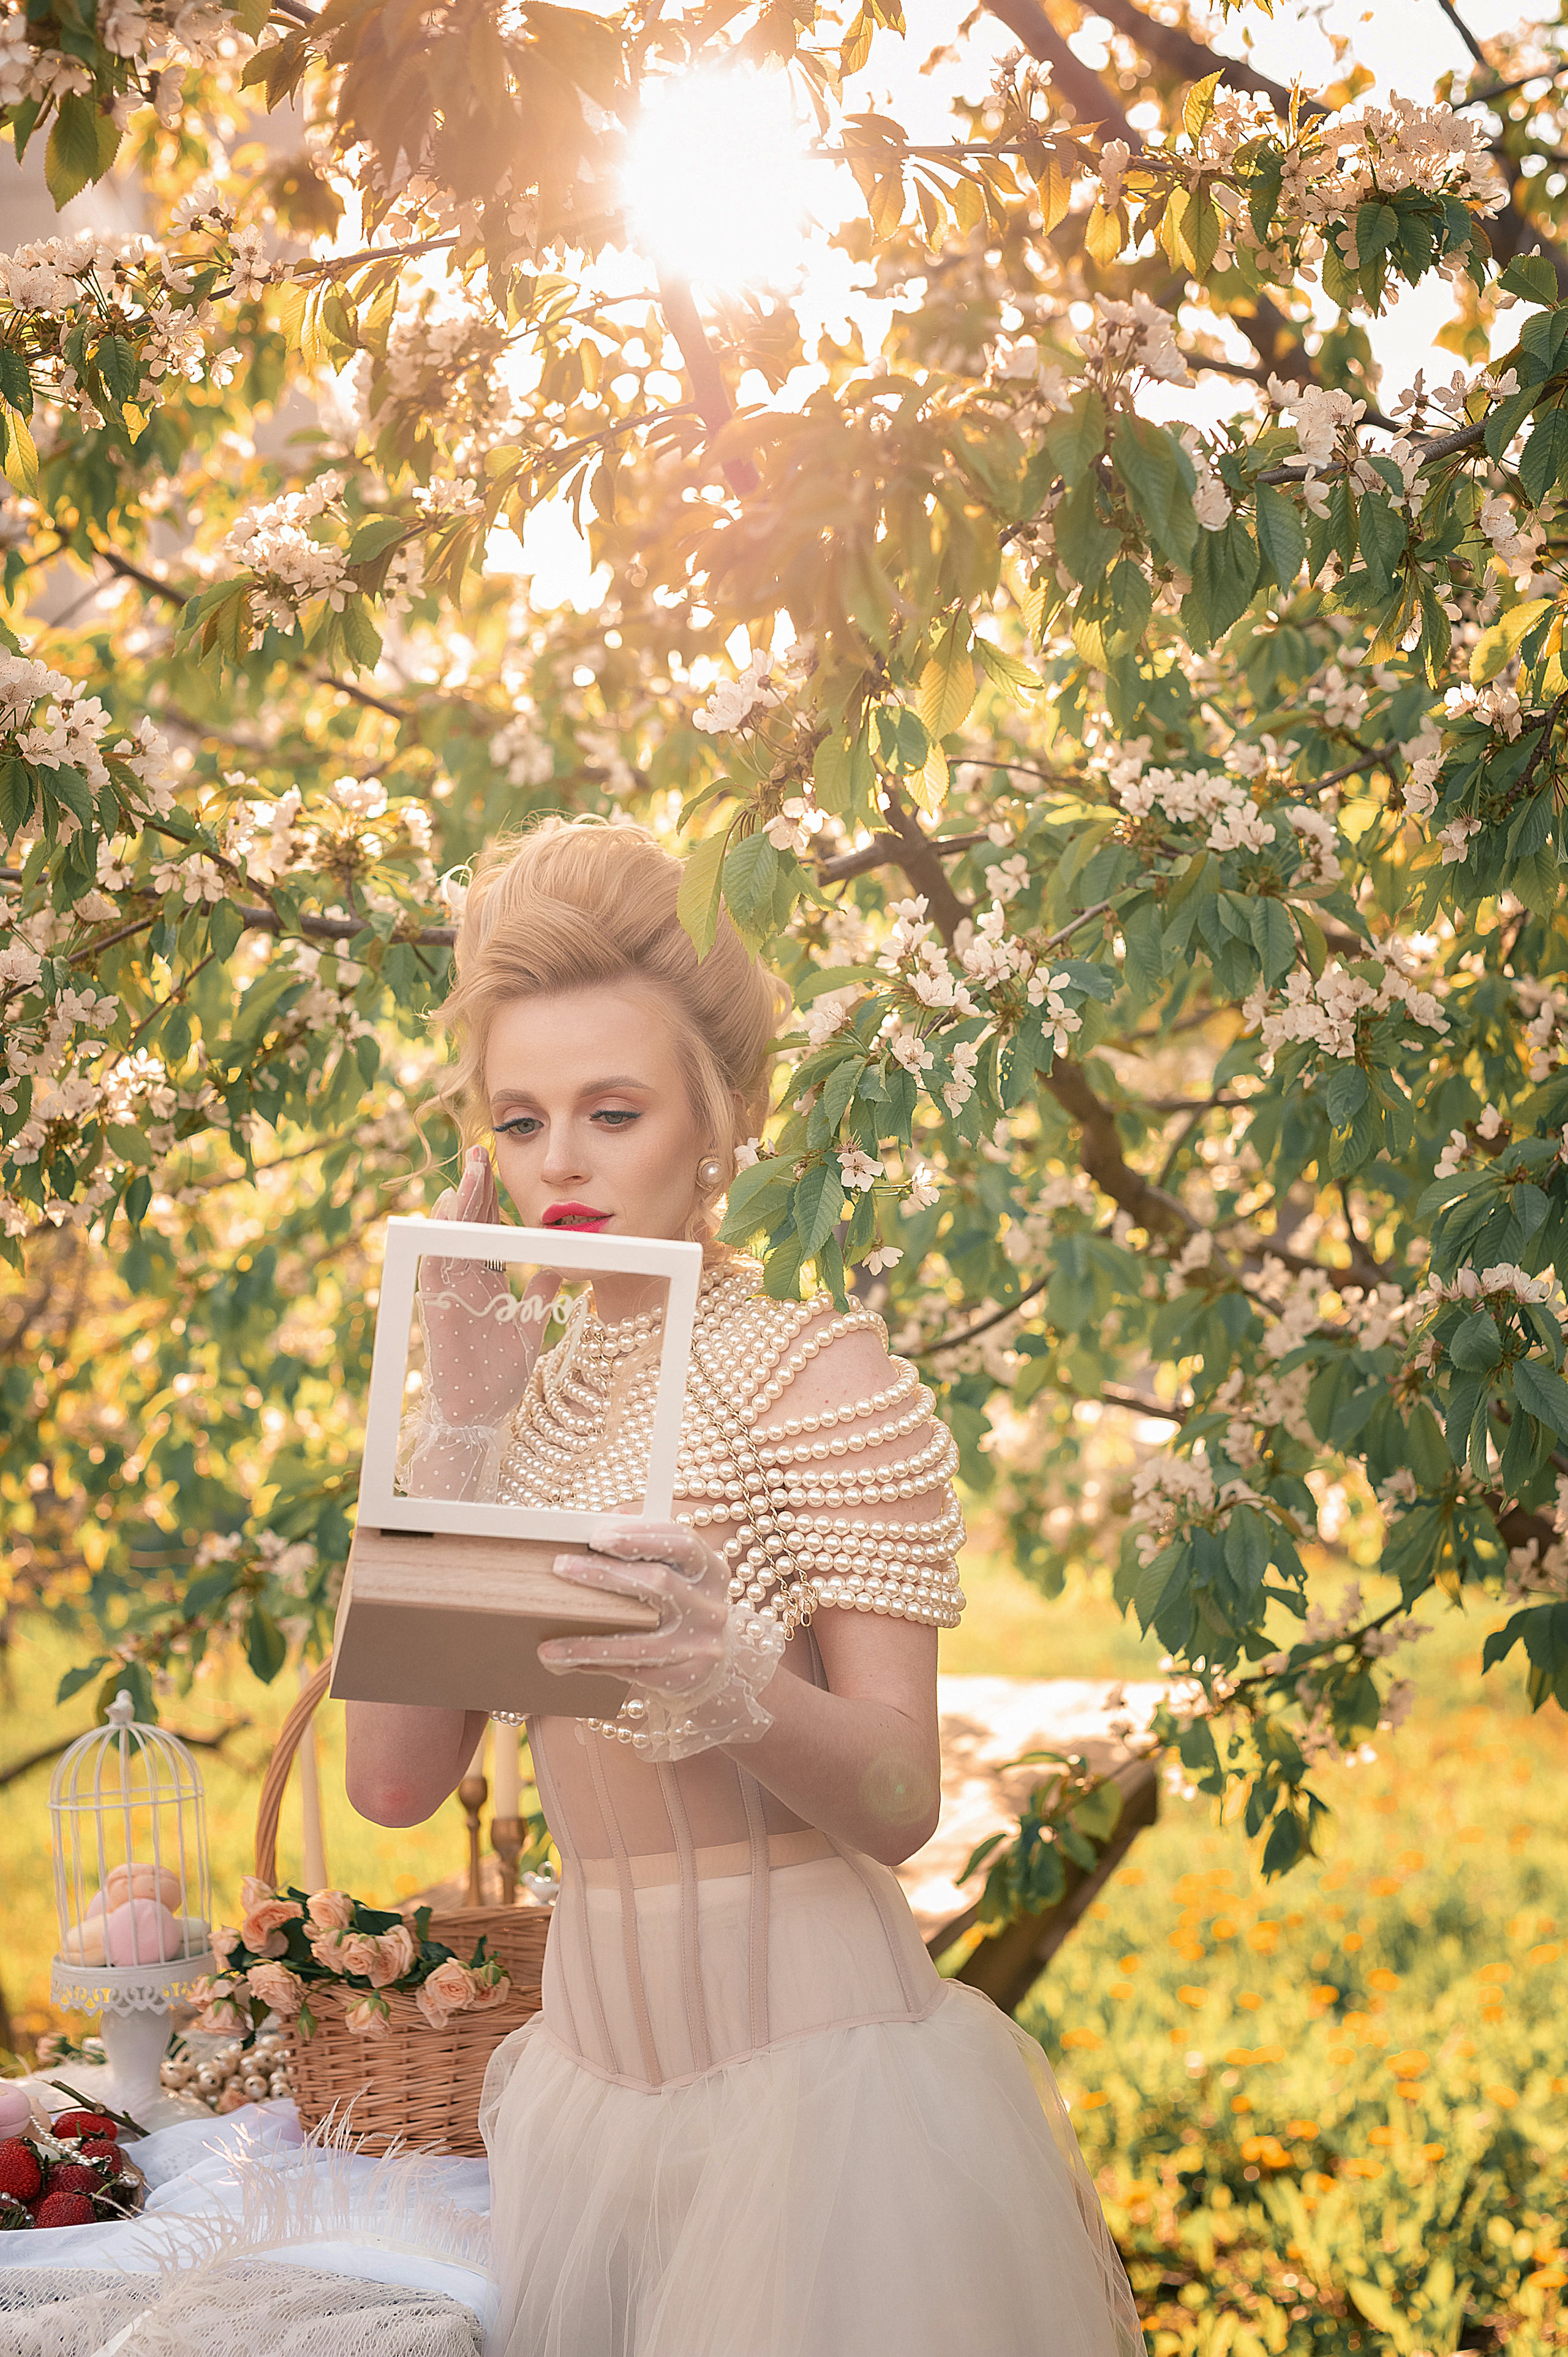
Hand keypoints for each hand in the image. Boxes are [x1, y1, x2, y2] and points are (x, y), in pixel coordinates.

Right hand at [417, 1146, 559, 1435]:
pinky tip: (444, 1213)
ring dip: (457, 1205)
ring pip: (450, 1238)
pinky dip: (439, 1239)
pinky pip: (435, 1265)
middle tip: (478, 1150)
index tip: (495, 1166)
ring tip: (465, 1172)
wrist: (480, 1412)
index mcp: (486, 1282)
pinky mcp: (437, 1307)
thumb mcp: (528, 1328)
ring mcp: (449, 1293)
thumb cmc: (499, 1375)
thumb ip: (538, 1298)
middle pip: (467, 1225)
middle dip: (472, 1188)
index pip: (486, 1230)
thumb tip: (556, 1272)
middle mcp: (465, 1281)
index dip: (489, 1199)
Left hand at [537, 1520, 732, 1701]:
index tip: (597, 1536)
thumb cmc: (681, 1606)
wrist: (713, 1662)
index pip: (681, 1542)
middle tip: (561, 1567)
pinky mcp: (687, 1677)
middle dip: (605, 1574)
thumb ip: (650, 1545)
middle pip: (658, 1583)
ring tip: (548, 1647)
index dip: (640, 1536)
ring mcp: (702, 1645)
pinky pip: (634, 1671)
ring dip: (589, 1643)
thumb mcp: (678, 1572)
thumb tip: (612, 1518)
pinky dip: (597, 1665)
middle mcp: (710, 1606)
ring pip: (640, 1642)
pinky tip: (567, 1663)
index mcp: (710, 1570)